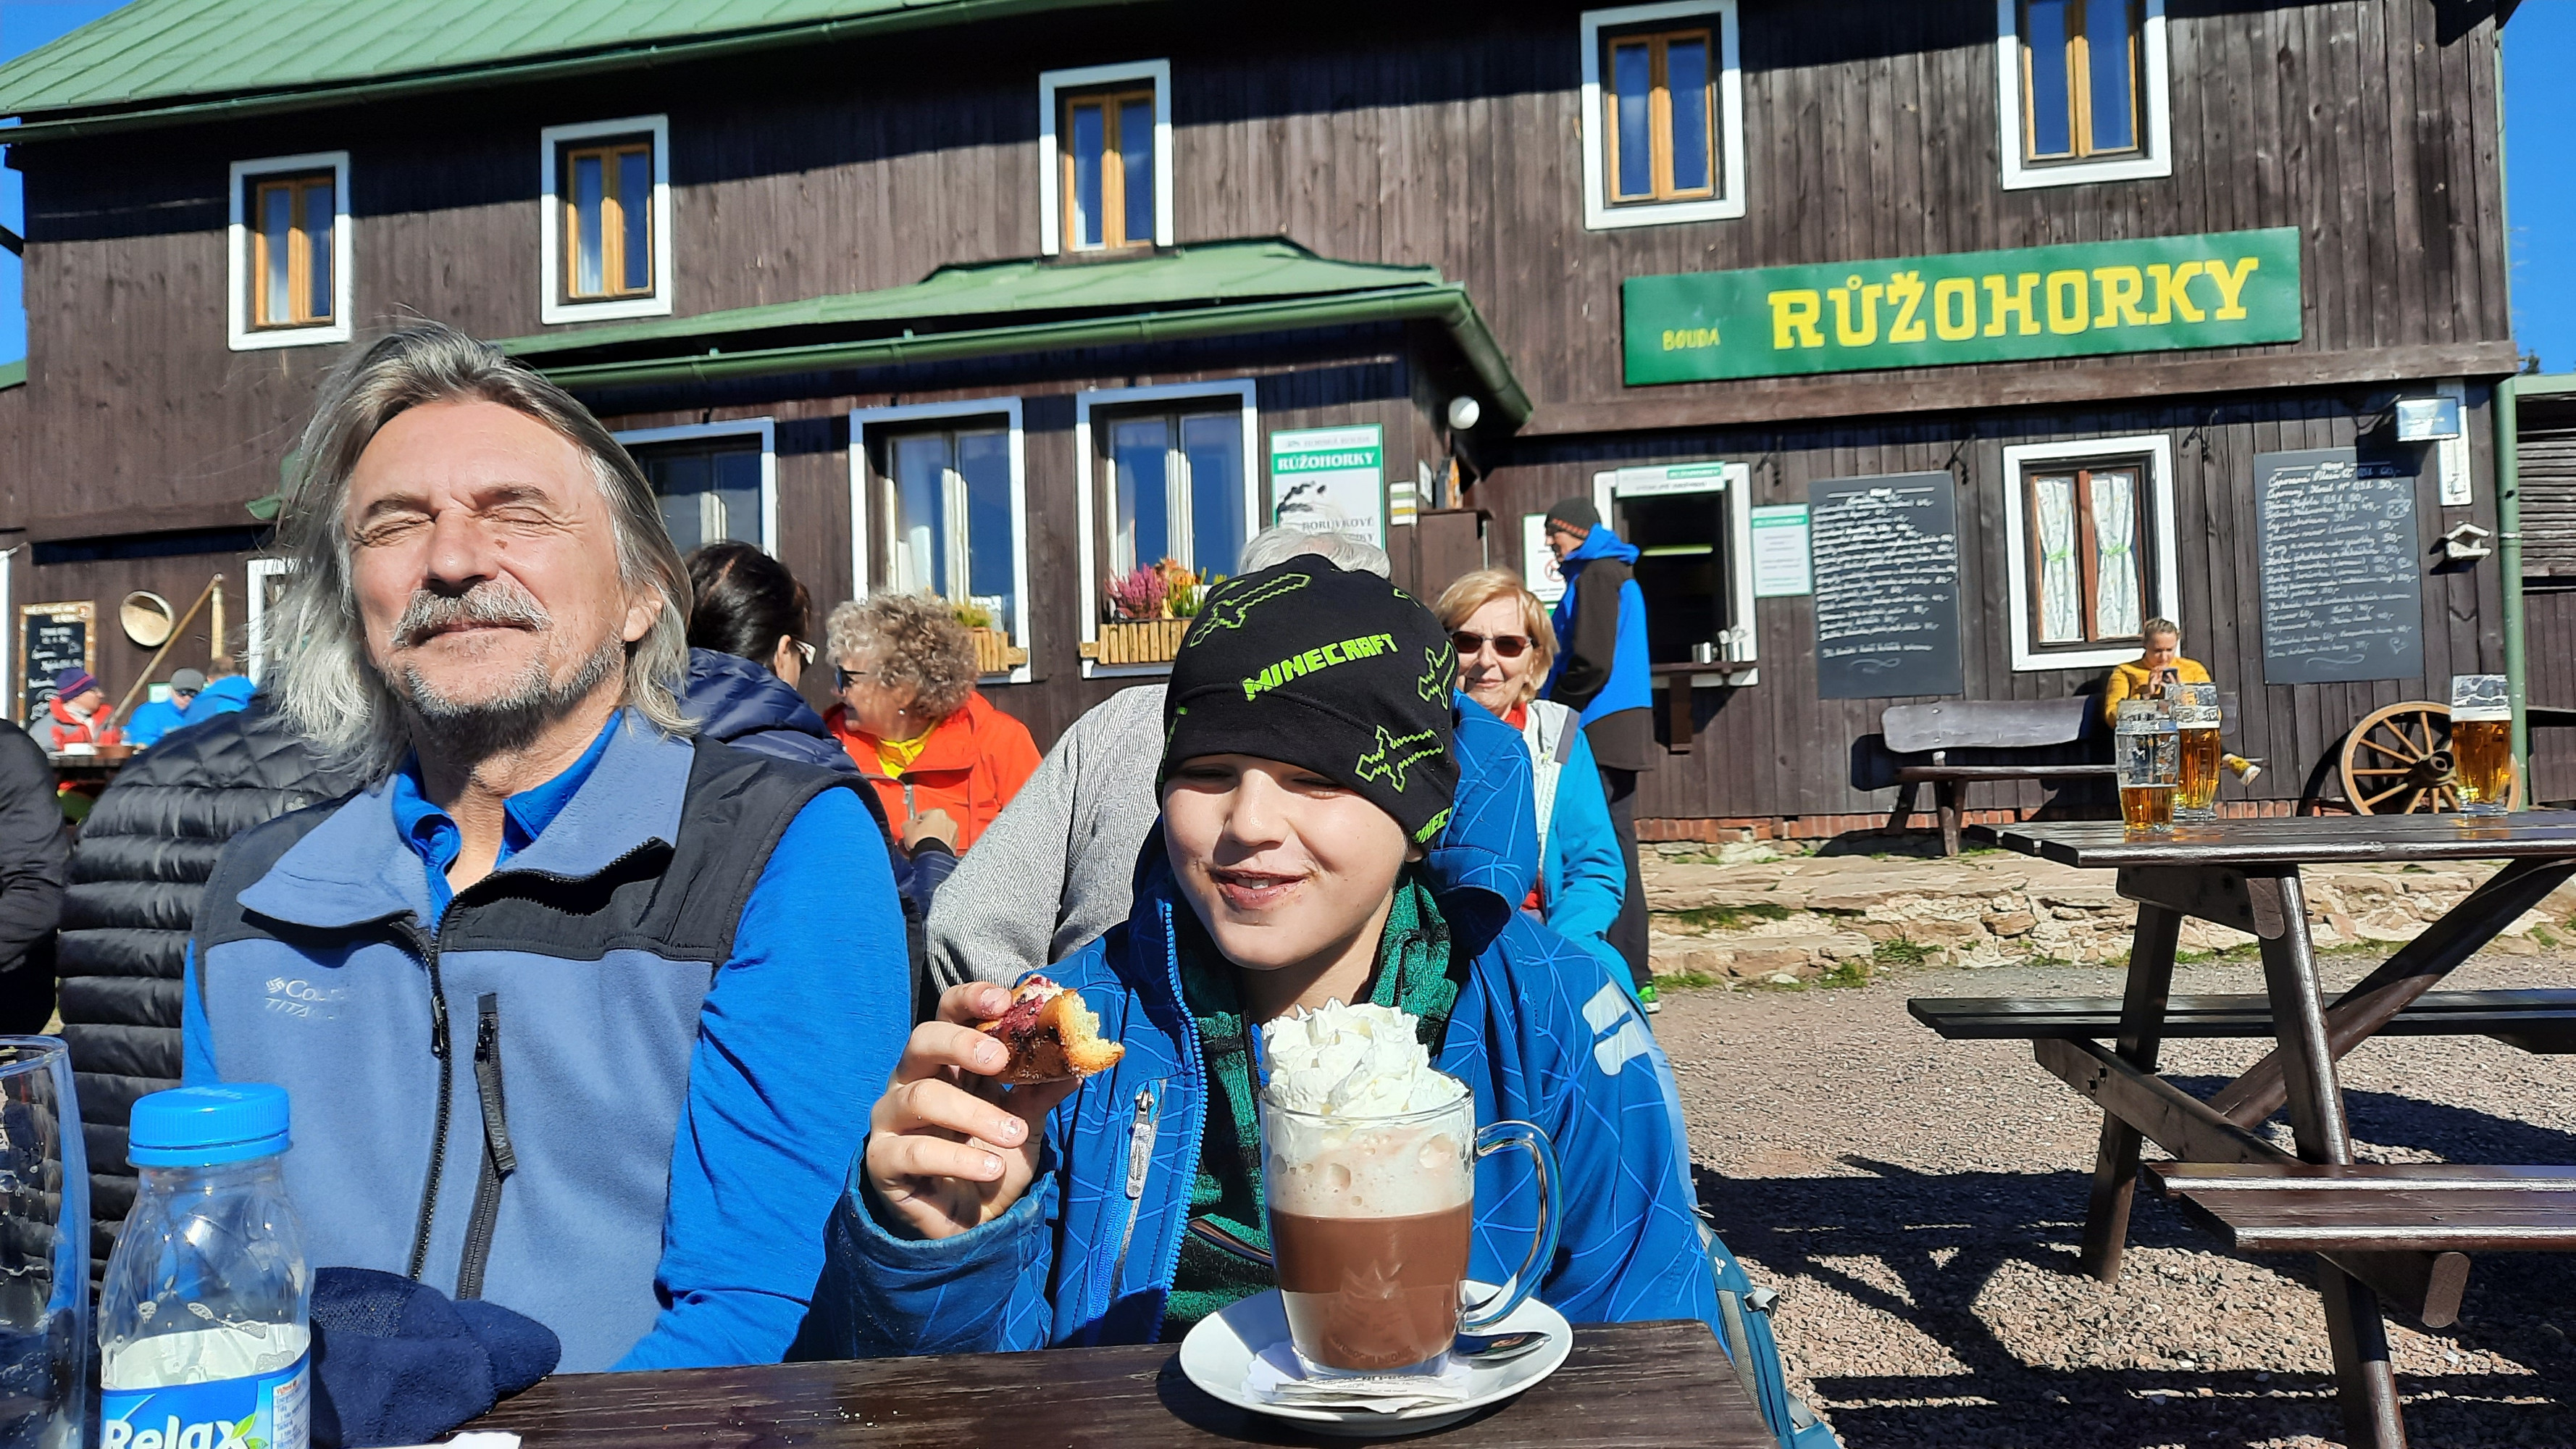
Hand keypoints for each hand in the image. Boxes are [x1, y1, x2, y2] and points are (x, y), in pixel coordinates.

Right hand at [864, 983, 1081, 1240]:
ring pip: (921, 1096)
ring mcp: (892, 1119)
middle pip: (922, 1040)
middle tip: (1000, 1060)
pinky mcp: (883, 1160)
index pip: (948, 1013)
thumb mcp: (1026, 1125)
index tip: (1001, 999)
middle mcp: (912, 1081)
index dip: (970, 999)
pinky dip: (958, 1159)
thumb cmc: (992, 1161)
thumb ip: (1043, 1092)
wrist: (971, 1225)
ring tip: (1014, 1136)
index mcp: (947, 1063)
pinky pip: (914, 1151)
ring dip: (974, 1114)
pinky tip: (990, 1169)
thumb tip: (1078, 1065)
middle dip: (962, 1044)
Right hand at [902, 807, 960, 852]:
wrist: (932, 857)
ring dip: (932, 839)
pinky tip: (930, 851)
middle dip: (925, 831)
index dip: (915, 823)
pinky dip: (938, 847)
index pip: (924, 815)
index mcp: (938, 812)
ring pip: (940, 834)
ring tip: (922, 846)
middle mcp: (949, 821)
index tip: (912, 829)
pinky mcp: (955, 846)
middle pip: (934, 824)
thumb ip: (908, 823)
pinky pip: (944, 844)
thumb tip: (908, 825)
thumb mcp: (907, 828)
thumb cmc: (923, 841)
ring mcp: (953, 834)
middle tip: (917, 838)